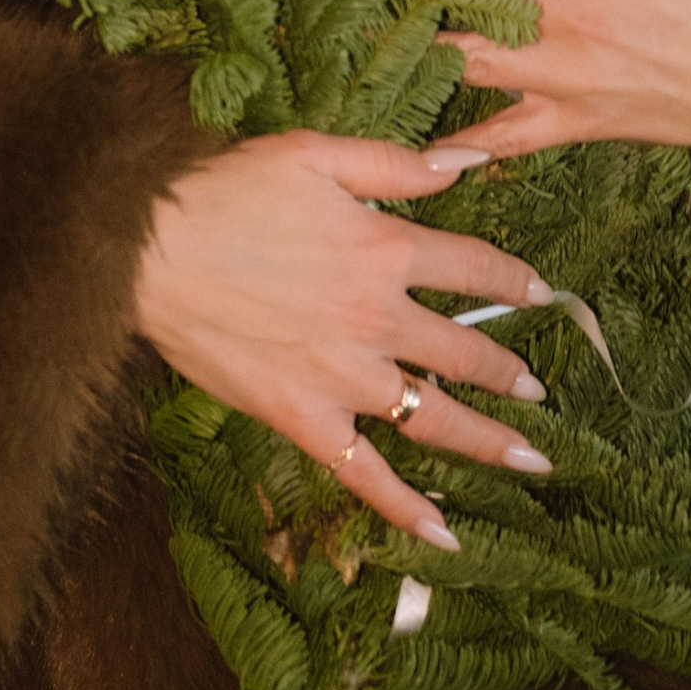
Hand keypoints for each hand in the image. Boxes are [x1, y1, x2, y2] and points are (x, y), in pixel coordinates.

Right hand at [130, 131, 562, 549]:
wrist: (150, 248)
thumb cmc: (225, 190)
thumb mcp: (316, 153)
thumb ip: (398, 164)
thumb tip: (469, 160)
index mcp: (385, 250)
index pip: (474, 268)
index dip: (514, 282)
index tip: (541, 295)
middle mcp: (378, 319)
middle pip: (464, 351)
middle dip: (508, 372)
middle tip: (538, 391)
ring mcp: (344, 377)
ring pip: (434, 418)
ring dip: (487, 440)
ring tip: (528, 458)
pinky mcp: (304, 419)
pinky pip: (366, 473)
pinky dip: (406, 508)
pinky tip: (444, 536)